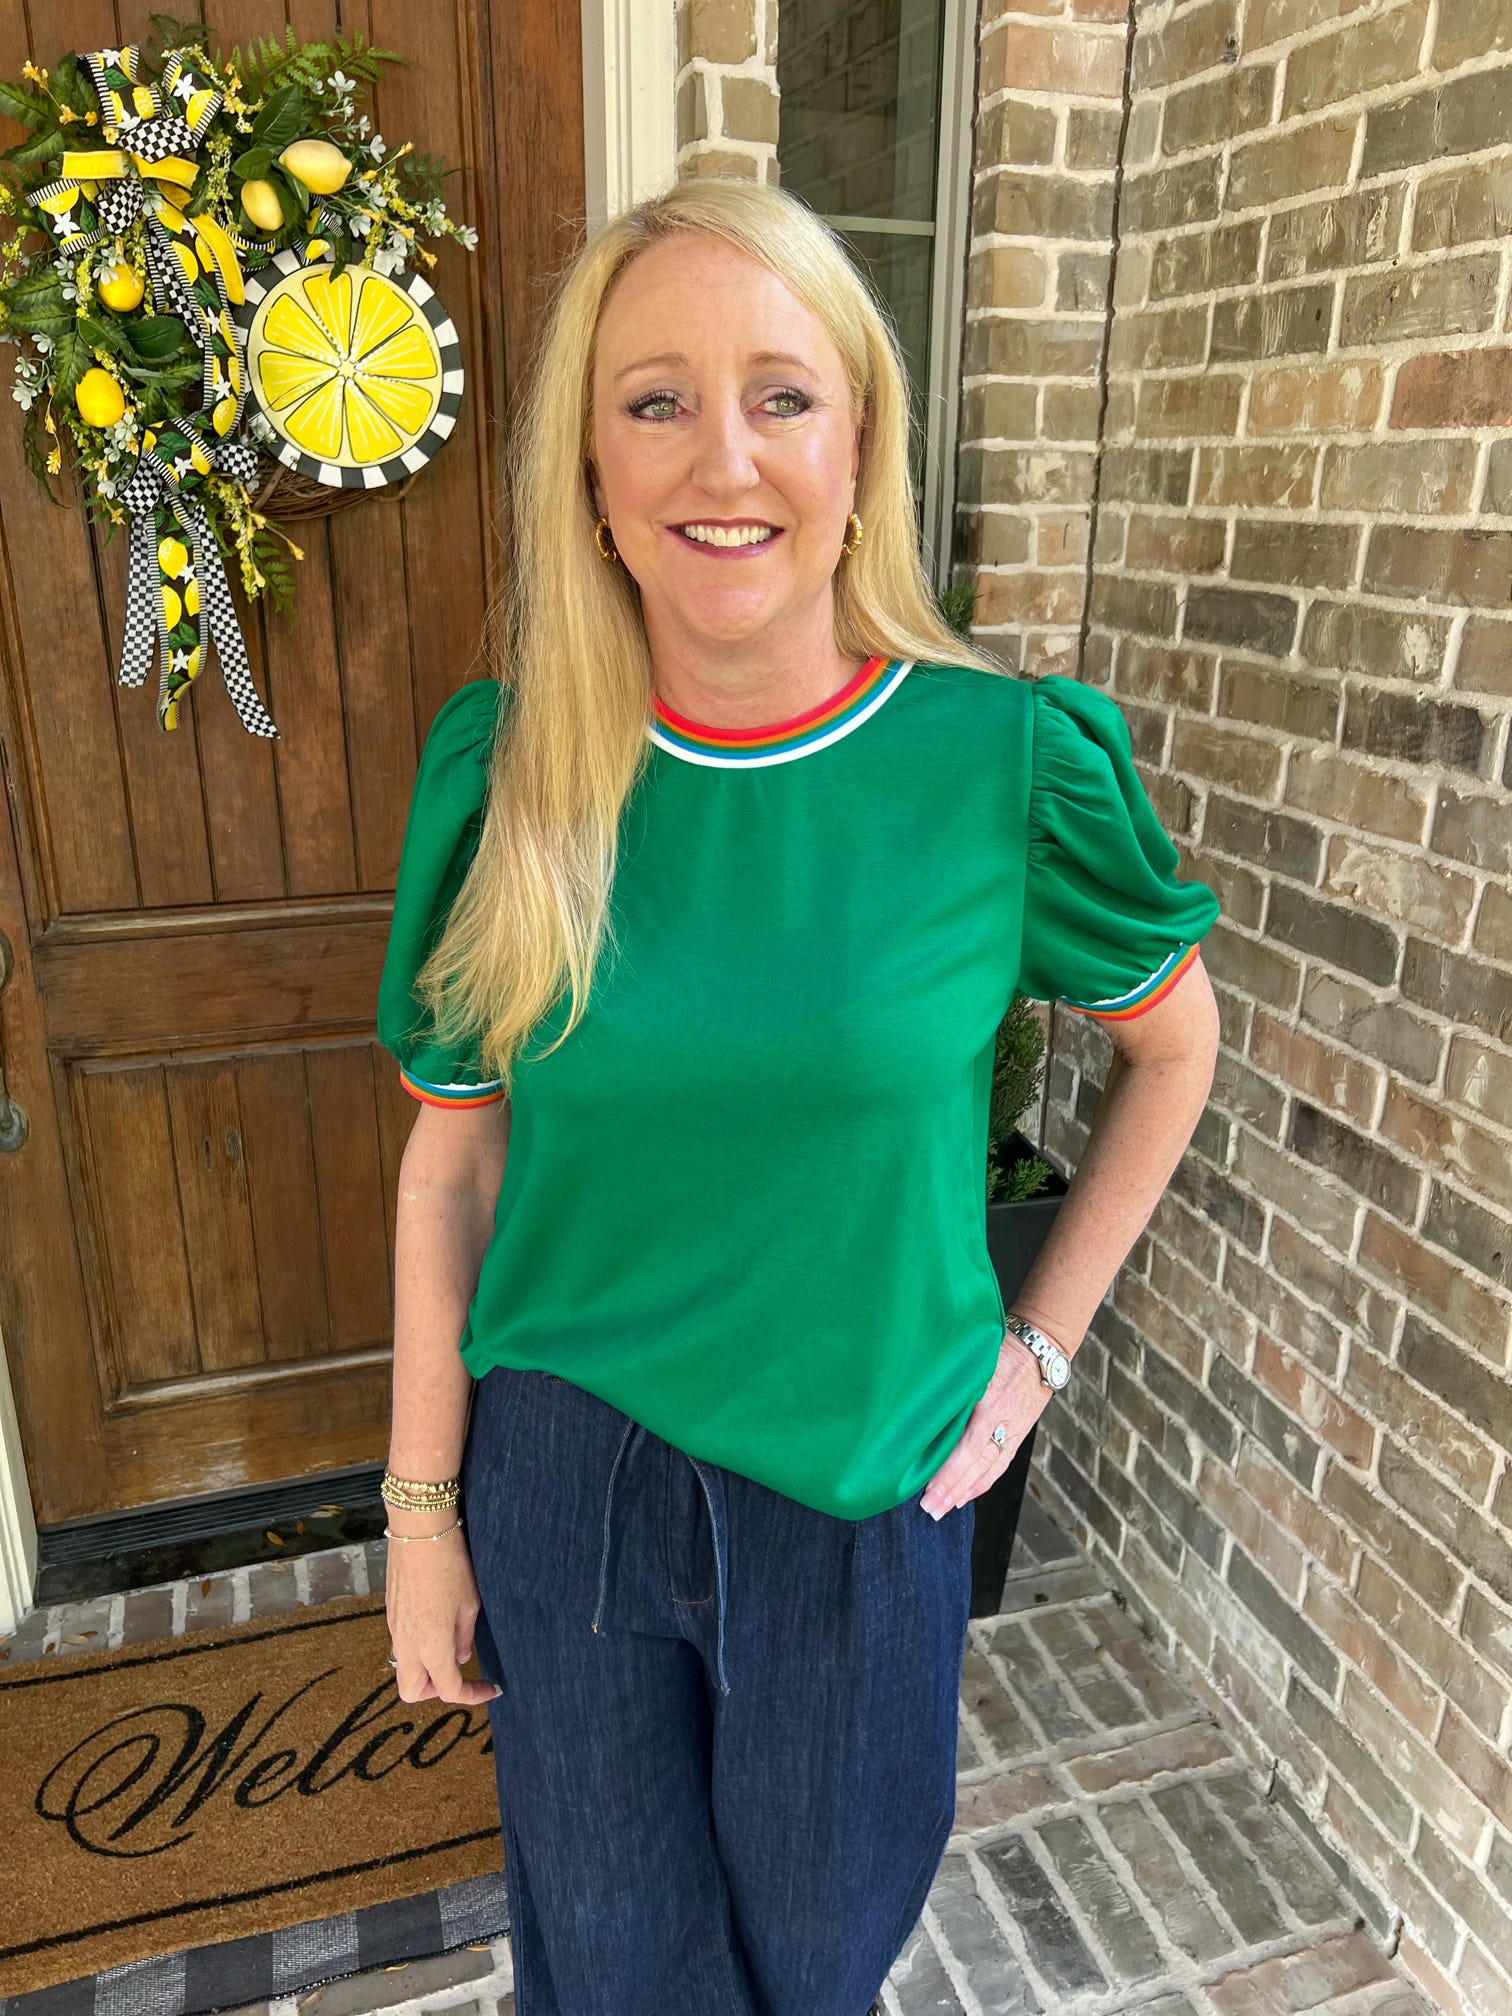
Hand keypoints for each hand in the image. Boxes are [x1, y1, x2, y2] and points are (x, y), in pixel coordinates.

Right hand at [385, 1515, 502, 1706]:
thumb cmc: (450, 1566)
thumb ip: (464, 1637)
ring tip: (450, 1644)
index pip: (448, 1690)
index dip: (472, 1695)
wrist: (419, 1532)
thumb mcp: (470, 1604)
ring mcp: (395, 1629)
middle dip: (435, 1691)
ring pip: (404, 1668)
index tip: (490, 1688)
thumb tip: (461, 1656)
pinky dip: (417, 1647)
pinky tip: (436, 1624)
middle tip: (458, 1673)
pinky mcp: (390, 1613)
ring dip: (425, 1669)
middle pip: (412, 1692)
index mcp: (431, 1647)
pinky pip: (401, 1643)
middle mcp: (407, 1644)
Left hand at [918, 1332, 1053, 1517]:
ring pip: (989, 1469)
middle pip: (977, 1465)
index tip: (928, 1490)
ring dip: (966, 1491)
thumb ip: (954, 1384)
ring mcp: (1013, 1431)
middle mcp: (1003, 1422)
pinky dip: (983, 1482)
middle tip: (931, 1510)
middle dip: (953, 1490)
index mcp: (991, 1403)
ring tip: (945, 1508)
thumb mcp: (975, 1361)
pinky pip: (1000, 1465)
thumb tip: (921, 1406)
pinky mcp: (1018, 1435)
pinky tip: (967, 1494)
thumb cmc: (1002, 1348)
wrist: (1042, 1348)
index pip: (968, 1447)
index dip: (949, 1472)